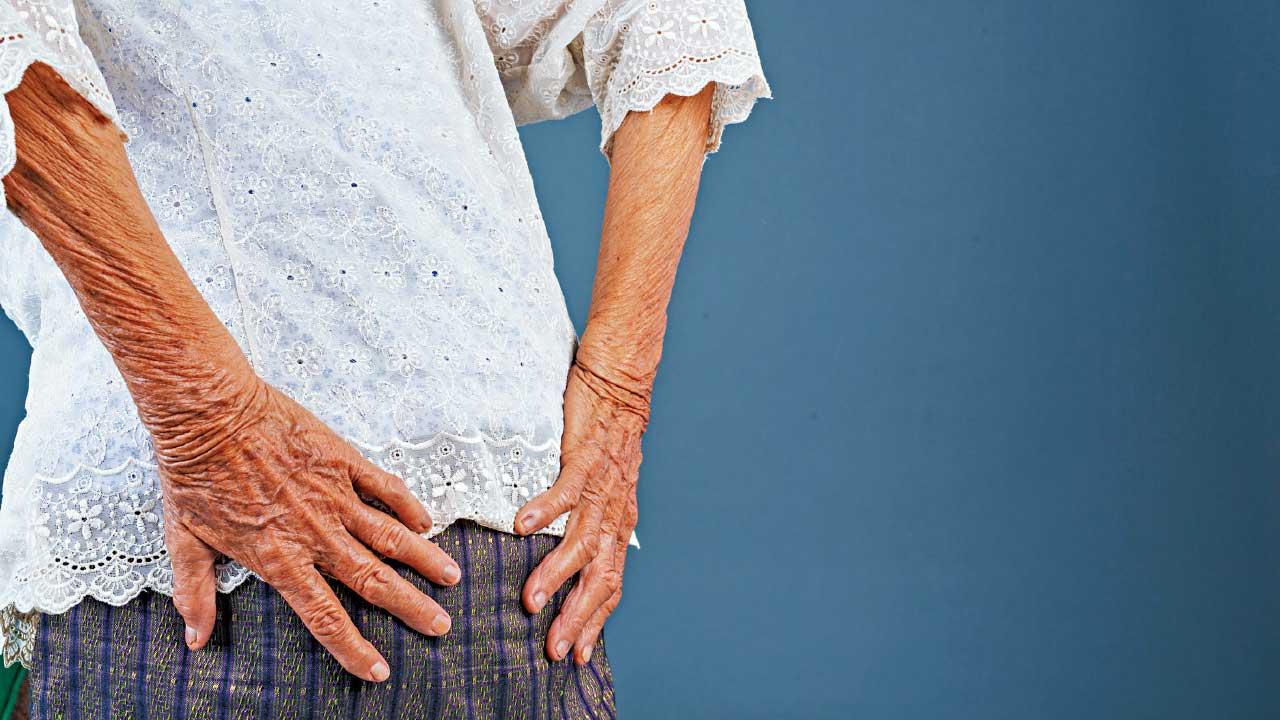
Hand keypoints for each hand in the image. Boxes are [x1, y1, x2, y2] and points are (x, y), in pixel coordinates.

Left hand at [160, 371, 459, 682]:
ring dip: (424, 559)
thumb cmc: (192, 474)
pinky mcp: (342, 460)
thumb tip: (196, 638)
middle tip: (441, 625)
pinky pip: (384, 487)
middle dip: (411, 606)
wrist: (208, 413)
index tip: (379, 670)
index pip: (325, 616)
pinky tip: (426, 521)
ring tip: (452, 577)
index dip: (354, 648)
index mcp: (279, 559)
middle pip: (373, 580)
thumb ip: (196, 592)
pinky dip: (408, 505)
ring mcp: (333, 496)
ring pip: (390, 536)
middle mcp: (315, 534)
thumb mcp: (184, 539)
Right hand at [513, 359, 644, 664]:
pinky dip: (545, 510)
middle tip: (554, 649)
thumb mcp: (604, 490)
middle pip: (600, 575)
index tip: (577, 654)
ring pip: (582, 541)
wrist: (622, 384)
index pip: (611, 583)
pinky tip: (521, 528)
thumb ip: (590, 522)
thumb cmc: (607, 438)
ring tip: (531, 600)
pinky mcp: (584, 458)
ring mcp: (600, 486)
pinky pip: (564, 490)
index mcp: (618, 522)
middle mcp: (614, 512)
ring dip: (556, 574)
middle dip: (577, 616)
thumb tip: (572, 555)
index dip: (595, 620)